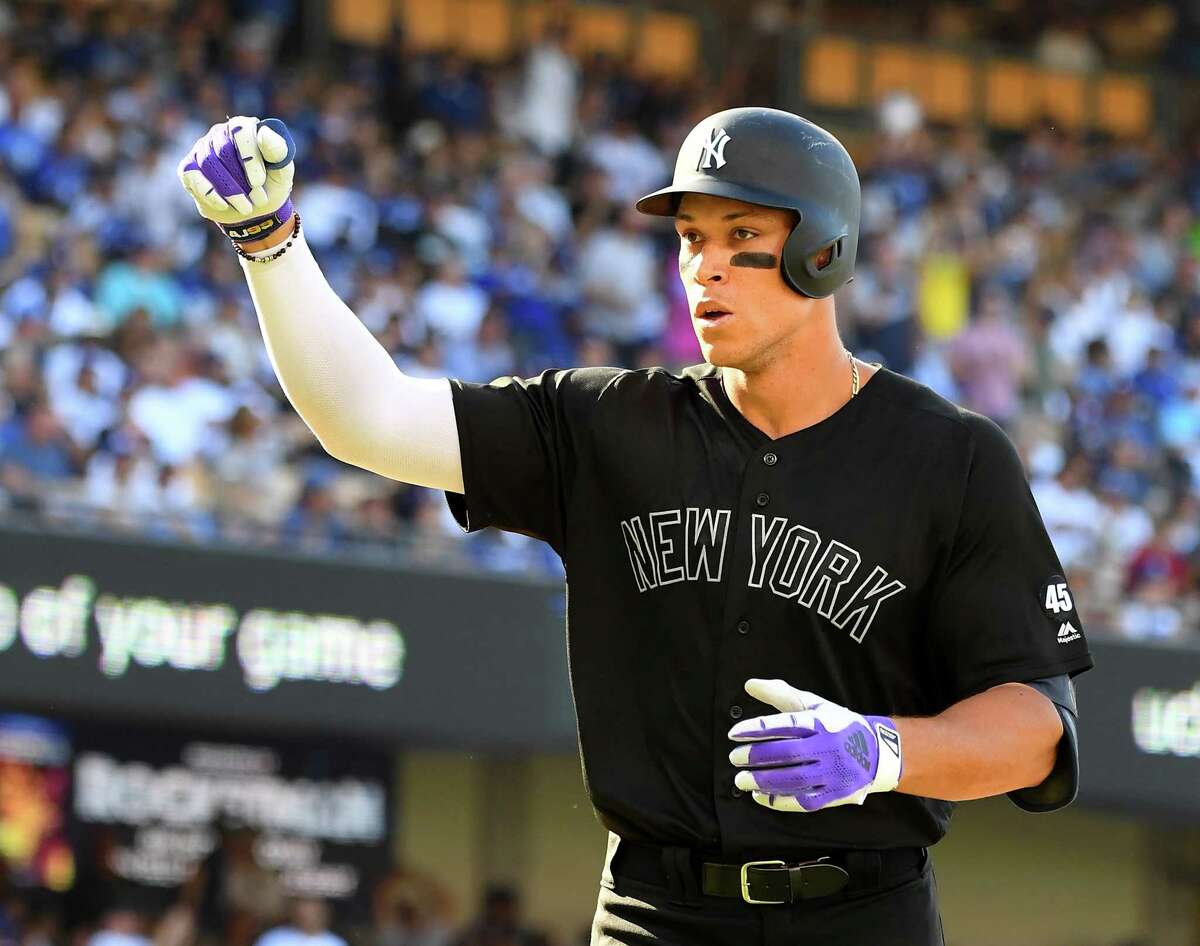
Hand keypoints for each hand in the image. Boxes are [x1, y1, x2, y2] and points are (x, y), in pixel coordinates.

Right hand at [177, 116, 295, 243]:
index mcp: (244, 127)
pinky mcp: (188, 168)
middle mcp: (220, 133)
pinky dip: (209, 194)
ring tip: (246, 207)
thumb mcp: (282, 172)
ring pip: (208, 164)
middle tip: (259, 200)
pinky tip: (224, 205)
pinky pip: (192, 176)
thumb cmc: (270, 186)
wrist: (256, 211)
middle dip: (242, 180)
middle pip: (223, 150)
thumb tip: (263, 132)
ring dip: (229, 190)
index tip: (259, 182)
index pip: (240, 131)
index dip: (249, 158)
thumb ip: (279, 152)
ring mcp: (201, 149)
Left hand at [728, 679, 902, 812]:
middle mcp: (828, 747)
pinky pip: (804, 801)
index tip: (733, 733)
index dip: (757, 728)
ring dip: (764, 780)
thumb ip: (780, 694)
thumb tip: (748, 685)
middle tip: (734, 757)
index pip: (786, 724)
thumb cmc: (837, 724)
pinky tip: (759, 795)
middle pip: (788, 753)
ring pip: (795, 780)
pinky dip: (779, 800)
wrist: (878, 752)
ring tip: (740, 779)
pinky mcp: (835, 794)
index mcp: (821, 722)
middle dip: (757, 756)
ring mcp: (834, 772)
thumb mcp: (814, 704)